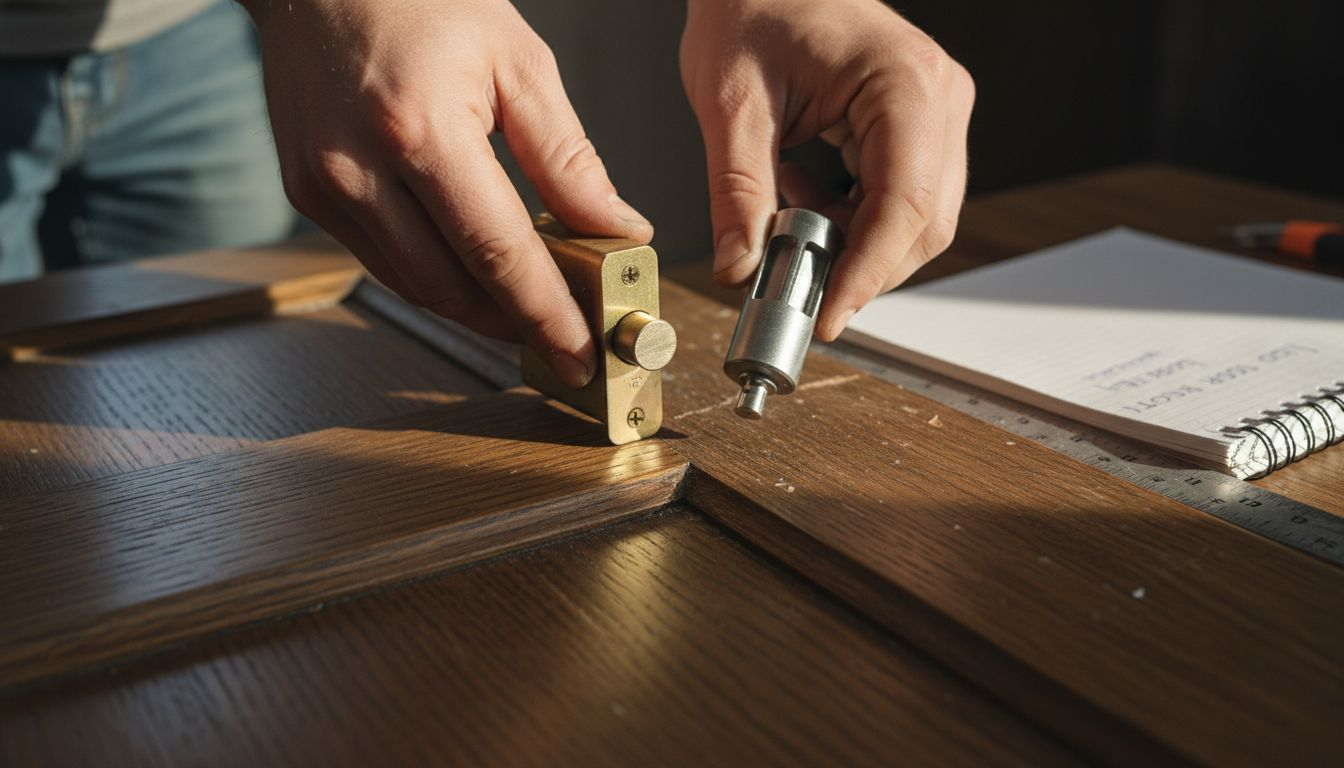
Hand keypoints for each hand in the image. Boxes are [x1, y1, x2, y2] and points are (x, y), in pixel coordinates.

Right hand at [241, 0, 652, 386]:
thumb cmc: (421, 0)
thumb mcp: (517, 62)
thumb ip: (567, 157)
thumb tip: (617, 229)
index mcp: (420, 129)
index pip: (498, 253)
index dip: (545, 314)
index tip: (581, 354)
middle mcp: (360, 169)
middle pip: (453, 287)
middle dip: (516, 324)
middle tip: (566, 338)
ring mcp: (324, 187)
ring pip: (415, 287)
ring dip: (477, 310)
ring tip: (529, 310)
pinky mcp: (308, 194)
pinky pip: (383, 263)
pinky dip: (435, 279)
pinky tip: (474, 275)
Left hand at [680, 0, 973, 338]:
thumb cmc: (751, 5)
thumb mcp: (732, 104)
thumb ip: (737, 191)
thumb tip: (740, 267)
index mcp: (906, 84)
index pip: (903, 207)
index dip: (866, 274)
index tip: (826, 317)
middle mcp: (939, 98)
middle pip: (922, 223)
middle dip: (858, 266)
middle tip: (792, 284)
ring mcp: (936, 112)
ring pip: (915, 219)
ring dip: (852, 242)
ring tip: (786, 219)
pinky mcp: (919, 125)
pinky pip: (900, 197)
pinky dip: (852, 218)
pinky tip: (803, 195)